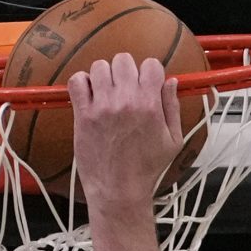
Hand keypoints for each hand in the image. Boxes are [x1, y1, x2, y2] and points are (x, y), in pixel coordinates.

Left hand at [71, 54, 187, 211]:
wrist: (119, 191)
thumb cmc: (147, 169)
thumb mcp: (173, 140)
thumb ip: (173, 107)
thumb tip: (171, 81)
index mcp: (150, 104)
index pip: (151, 65)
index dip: (149, 73)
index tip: (145, 86)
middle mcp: (126, 100)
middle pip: (123, 60)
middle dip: (125, 72)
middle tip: (124, 90)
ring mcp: (102, 106)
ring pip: (99, 67)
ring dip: (103, 77)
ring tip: (105, 94)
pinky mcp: (83, 115)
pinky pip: (77, 81)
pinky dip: (81, 83)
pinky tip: (89, 95)